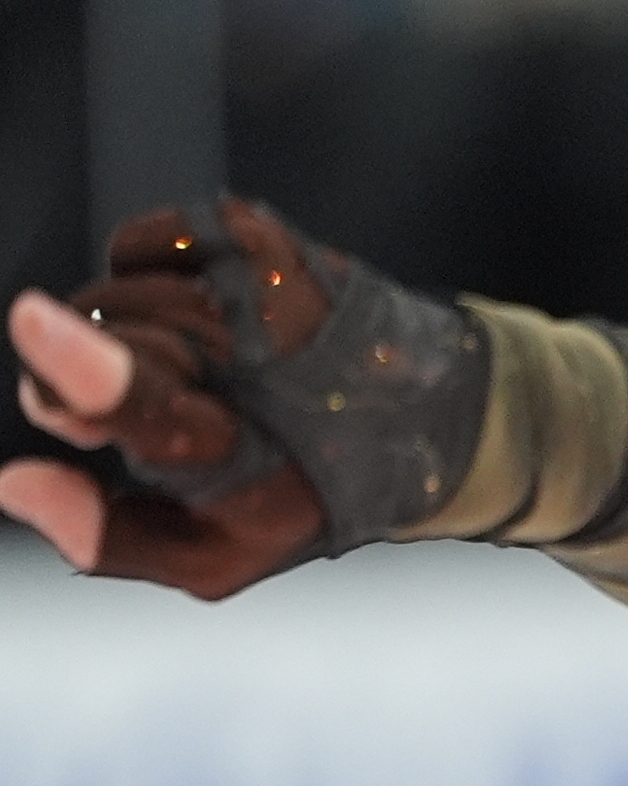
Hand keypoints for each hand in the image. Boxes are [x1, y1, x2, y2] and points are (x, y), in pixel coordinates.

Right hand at [3, 208, 330, 594]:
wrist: (428, 416)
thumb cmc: (305, 491)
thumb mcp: (213, 555)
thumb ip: (105, 537)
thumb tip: (16, 481)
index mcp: (236, 451)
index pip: (148, 401)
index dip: (88, 370)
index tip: (35, 322)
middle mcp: (255, 352)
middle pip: (104, 340)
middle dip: (93, 376)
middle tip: (153, 411)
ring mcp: (261, 280)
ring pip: (114, 292)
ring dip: (128, 334)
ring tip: (201, 372)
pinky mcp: (260, 231)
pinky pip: (138, 241)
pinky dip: (142, 276)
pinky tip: (200, 318)